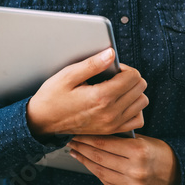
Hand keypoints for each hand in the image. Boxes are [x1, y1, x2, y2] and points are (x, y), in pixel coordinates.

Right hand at [26, 48, 147, 137]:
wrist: (43, 121)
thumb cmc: (52, 97)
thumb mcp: (68, 76)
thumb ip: (92, 64)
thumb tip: (111, 54)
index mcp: (101, 97)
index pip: (133, 77)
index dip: (124, 68)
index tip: (112, 68)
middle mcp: (110, 112)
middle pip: (140, 88)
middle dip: (130, 77)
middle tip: (114, 76)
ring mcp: (112, 124)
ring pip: (142, 102)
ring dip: (134, 92)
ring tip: (118, 88)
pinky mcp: (111, 131)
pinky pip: (137, 120)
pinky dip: (134, 109)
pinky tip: (122, 103)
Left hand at [68, 135, 180, 184]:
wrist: (177, 173)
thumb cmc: (157, 151)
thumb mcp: (142, 139)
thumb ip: (120, 139)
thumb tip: (92, 134)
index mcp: (139, 151)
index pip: (105, 144)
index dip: (87, 138)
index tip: (77, 133)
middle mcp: (136, 170)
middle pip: (100, 158)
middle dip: (83, 149)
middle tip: (72, 142)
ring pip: (101, 173)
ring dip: (86, 162)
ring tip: (77, 153)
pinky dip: (98, 174)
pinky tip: (91, 166)